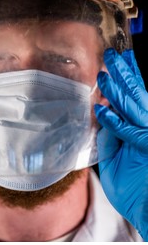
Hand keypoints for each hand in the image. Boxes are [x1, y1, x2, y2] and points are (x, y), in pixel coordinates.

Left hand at [94, 48, 147, 240]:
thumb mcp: (117, 158)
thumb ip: (112, 136)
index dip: (130, 77)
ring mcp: (147, 138)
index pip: (138, 97)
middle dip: (123, 74)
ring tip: (105, 72)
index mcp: (143, 128)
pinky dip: (113, 120)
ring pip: (133, 107)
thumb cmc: (134, 189)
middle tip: (111, 56)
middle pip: (136, 95)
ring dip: (117, 89)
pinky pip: (127, 132)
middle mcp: (147, 128)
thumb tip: (103, 116)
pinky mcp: (145, 149)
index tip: (122, 61)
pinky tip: (100, 108)